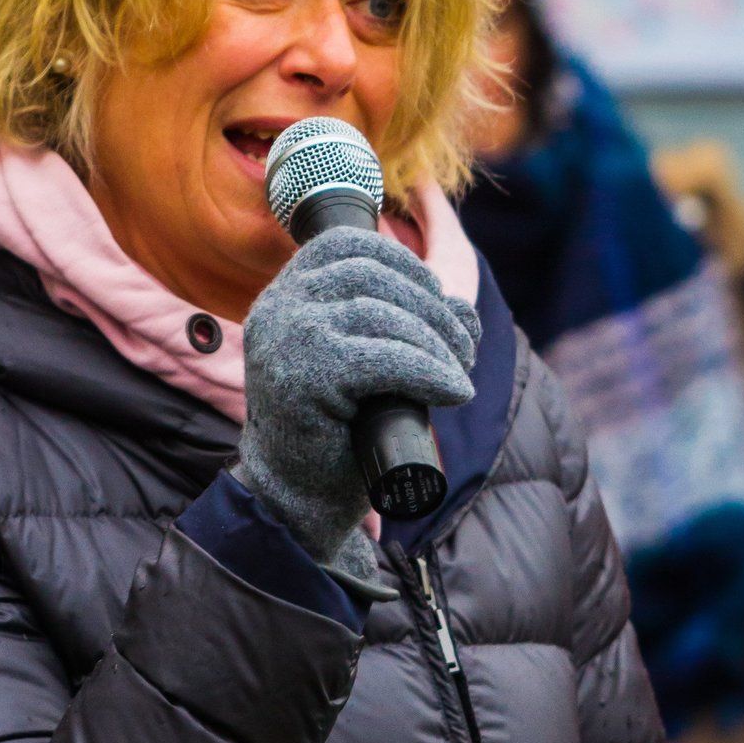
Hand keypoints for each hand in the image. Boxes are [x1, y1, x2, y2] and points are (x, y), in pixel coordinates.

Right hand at [235, 227, 478, 580]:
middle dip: (432, 307)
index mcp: (285, 295)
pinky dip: (430, 372)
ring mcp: (286, 338)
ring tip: (461, 373)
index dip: (403, 261)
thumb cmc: (335, 432)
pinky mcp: (305, 376)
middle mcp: (278, 307)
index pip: (346, 242)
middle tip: (465, 349)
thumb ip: (405, 326)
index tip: (436, 297)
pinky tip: (454, 391)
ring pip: (381, 314)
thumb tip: (464, 310)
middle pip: (371, 275)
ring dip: (437, 342)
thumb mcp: (368, 364)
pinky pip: (385, 358)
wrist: (295, 500)